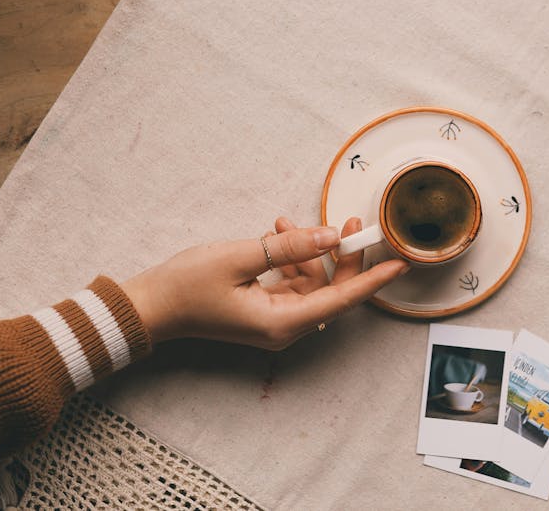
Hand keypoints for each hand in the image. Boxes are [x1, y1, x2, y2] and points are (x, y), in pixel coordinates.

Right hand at [122, 217, 407, 348]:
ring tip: (284, 220)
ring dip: (306, 251)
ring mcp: (272, 321)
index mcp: (281, 323)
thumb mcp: (240, 257)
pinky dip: (289, 259)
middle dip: (341, 255)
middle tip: (349, 221)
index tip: (400, 264)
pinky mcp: (262, 311)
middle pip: (330, 291)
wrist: (148, 307)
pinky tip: (277, 233)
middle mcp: (282, 328)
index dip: (372, 279)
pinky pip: (291, 284)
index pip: (341, 300)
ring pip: (311, 284)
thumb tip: (331, 235)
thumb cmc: (185, 286)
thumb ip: (288, 246)